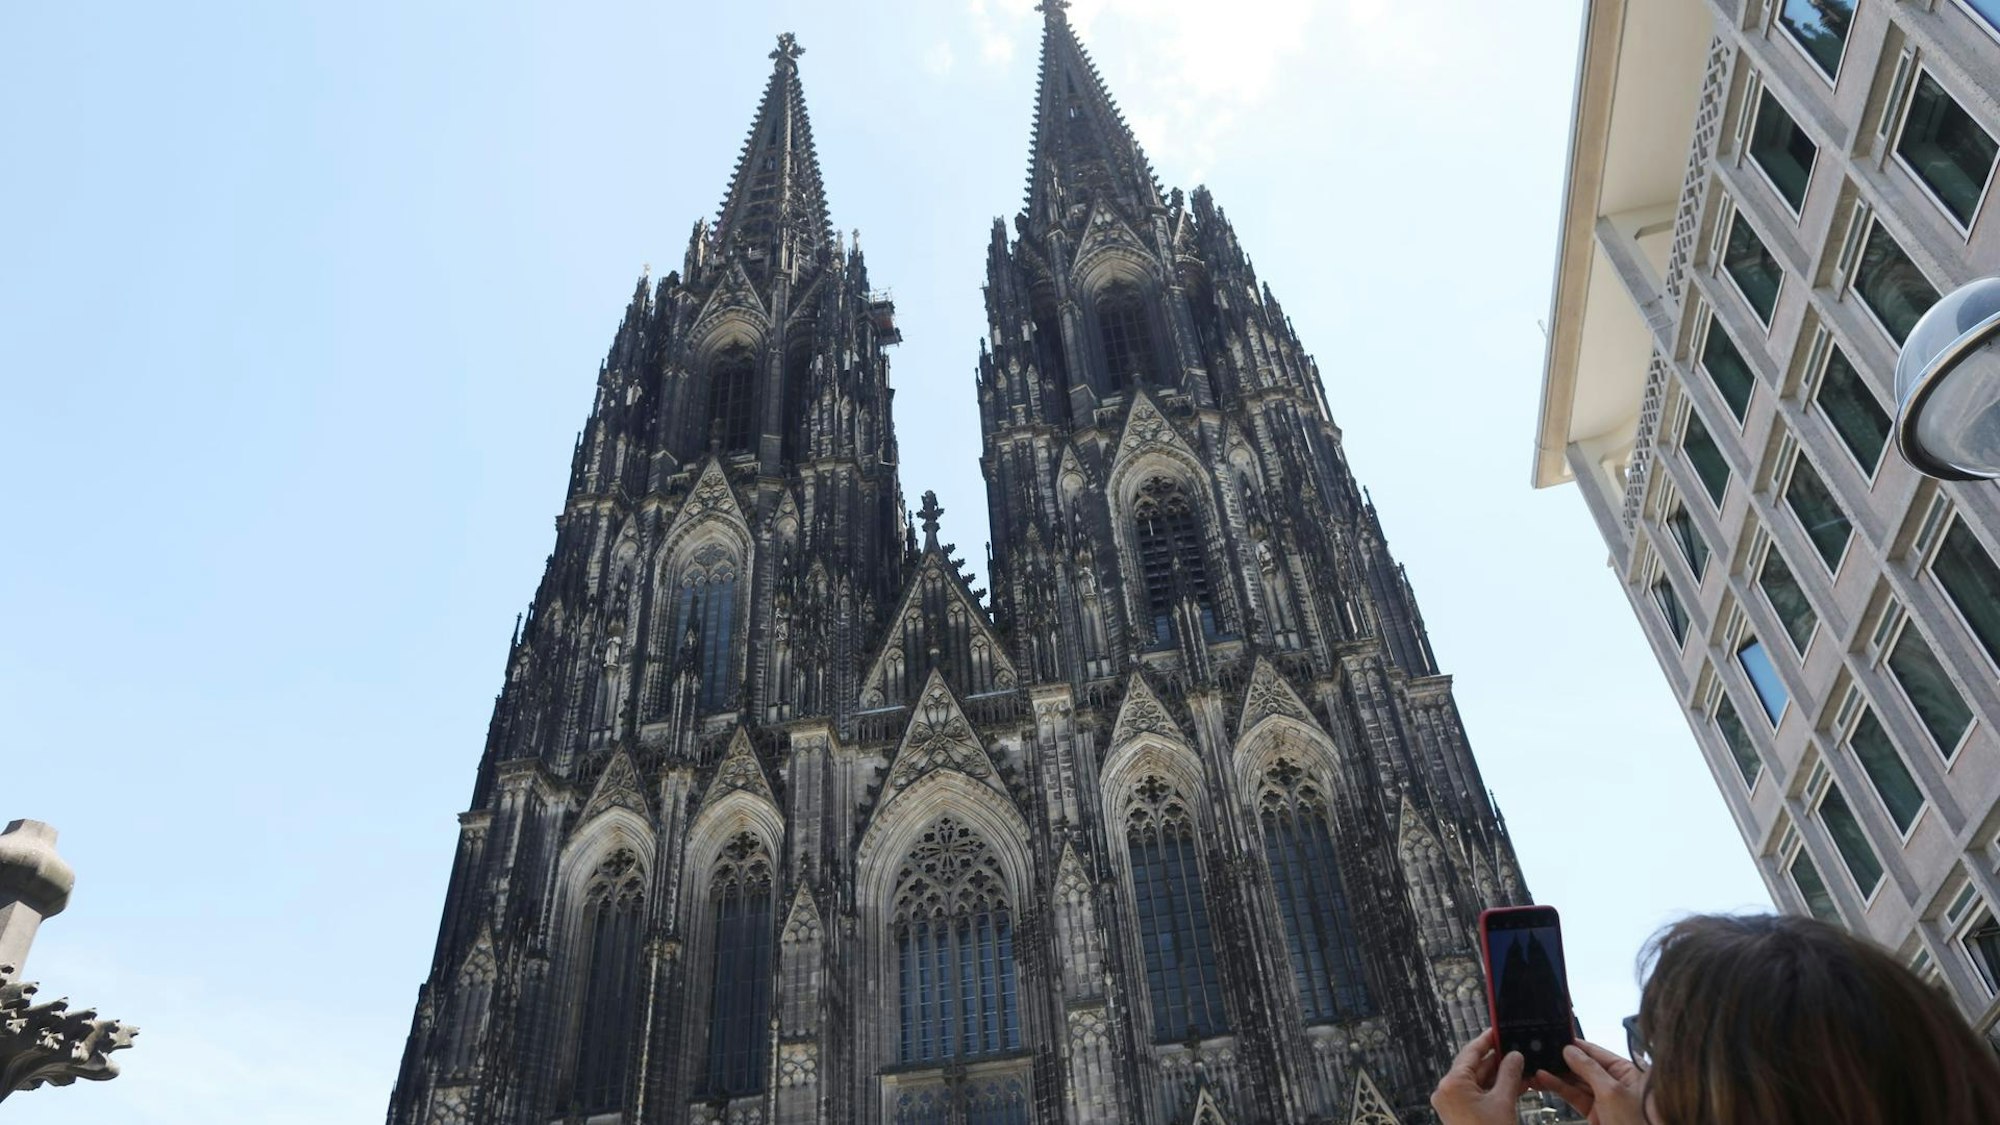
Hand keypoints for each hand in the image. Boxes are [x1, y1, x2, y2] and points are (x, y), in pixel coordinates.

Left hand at [1431, 1029, 1528, 1124]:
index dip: (1487, 1039)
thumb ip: (1509, 1075)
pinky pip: (1477, 1093)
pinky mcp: (1460, 1112)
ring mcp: (1452, 1103)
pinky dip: (1494, 1089)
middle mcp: (1446, 1091)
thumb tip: (1514, 1057)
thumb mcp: (1503, 1102)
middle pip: (1475, 1066)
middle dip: (1498, 1060)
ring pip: (1478, 1081)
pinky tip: (1513, 1086)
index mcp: (1452, 1084)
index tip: (1498, 1030)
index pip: (1471, 1051)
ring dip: (1499, 1076)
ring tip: (1519, 1070)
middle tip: (1515, 1052)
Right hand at [1528, 1040, 1648, 1124]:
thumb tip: (1571, 1051)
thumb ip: (1589, 1069)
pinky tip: (1545, 1081)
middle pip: (1584, 1066)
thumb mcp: (1611, 1092)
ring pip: (1576, 1082)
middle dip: (1563, 1061)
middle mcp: (1616, 1082)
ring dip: (1557, 1076)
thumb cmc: (1639, 1123)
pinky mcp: (1595, 1112)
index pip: (1598, 1052)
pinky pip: (1574, 1096)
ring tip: (1538, 1067)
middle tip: (1543, 1054)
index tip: (1558, 1038)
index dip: (1577, 1046)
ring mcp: (1605, 1098)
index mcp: (1628, 1071)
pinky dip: (1559, 1089)